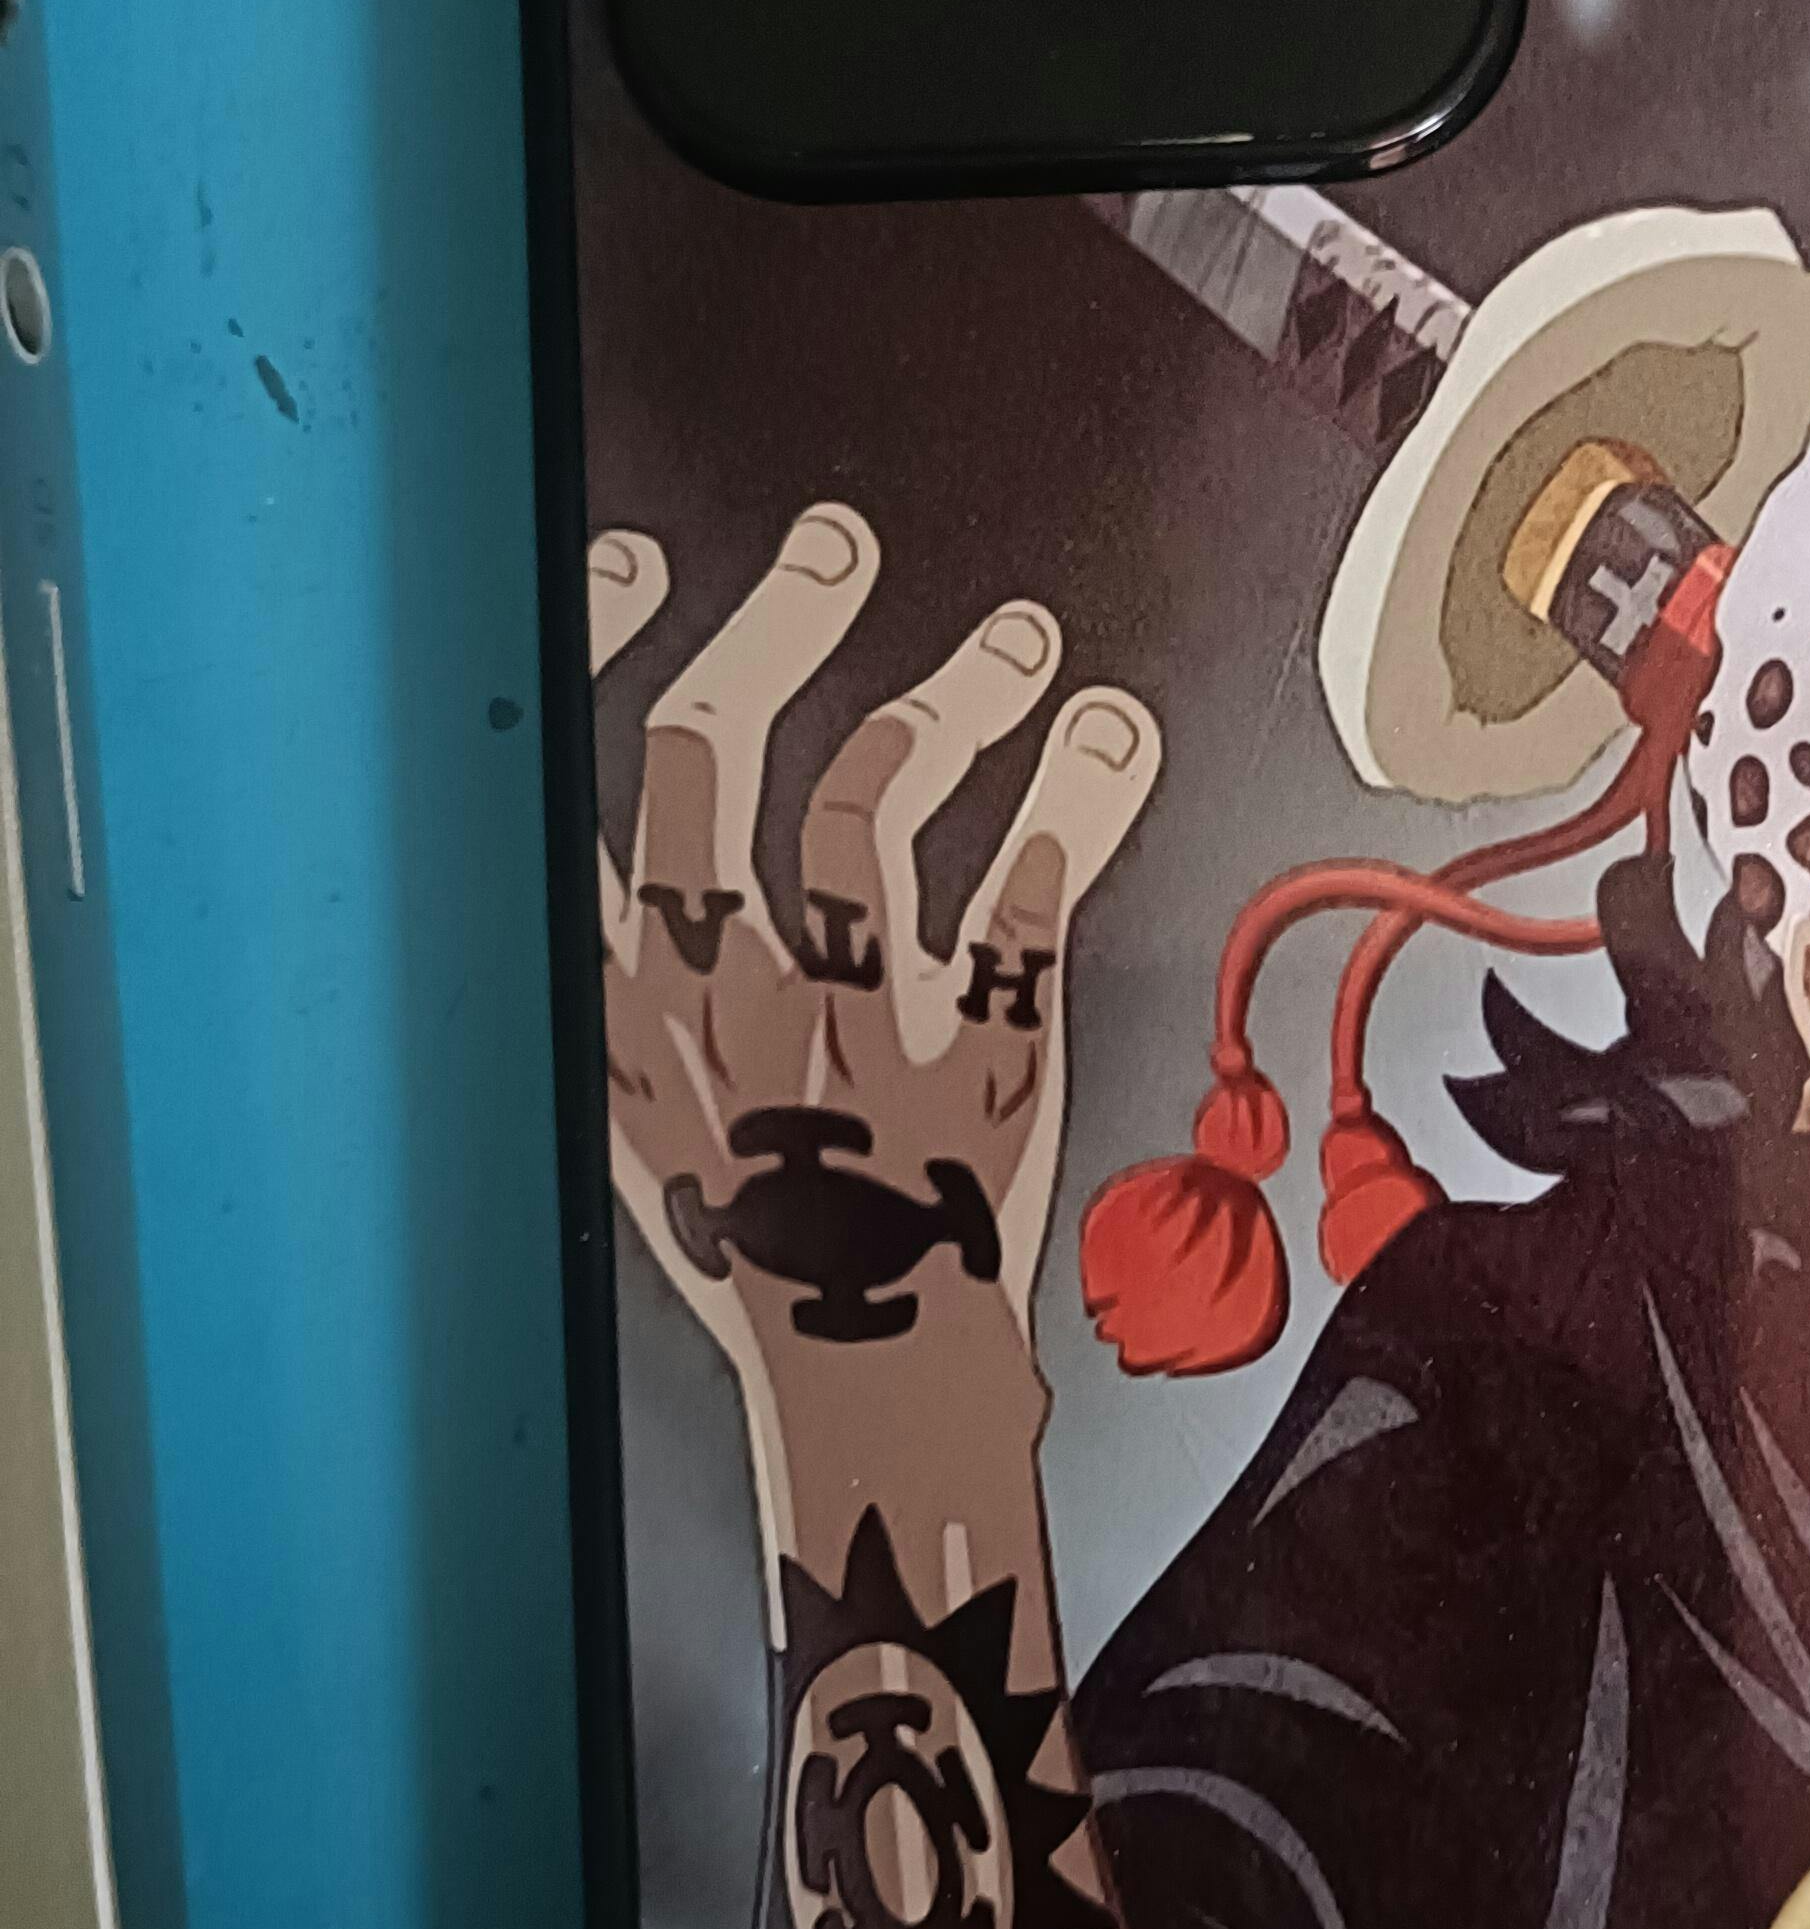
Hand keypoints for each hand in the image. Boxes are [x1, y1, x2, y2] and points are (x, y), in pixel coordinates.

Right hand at [588, 509, 1159, 1419]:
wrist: (869, 1382)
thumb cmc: (767, 1237)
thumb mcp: (650, 1102)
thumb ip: (642, 965)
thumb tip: (656, 808)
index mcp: (623, 1004)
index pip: (581, 791)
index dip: (609, 651)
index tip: (647, 564)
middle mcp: (721, 999)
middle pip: (721, 757)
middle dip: (780, 623)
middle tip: (837, 546)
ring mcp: (848, 1023)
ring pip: (878, 803)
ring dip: (957, 695)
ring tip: (1019, 644)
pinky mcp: (982, 1056)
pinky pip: (1029, 899)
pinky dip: (1079, 806)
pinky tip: (1109, 746)